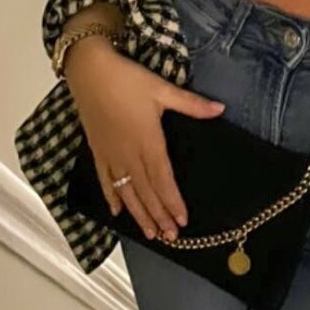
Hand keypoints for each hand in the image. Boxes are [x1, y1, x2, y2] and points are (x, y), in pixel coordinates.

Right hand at [67, 44, 224, 242]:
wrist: (90, 71)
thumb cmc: (127, 79)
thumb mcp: (162, 89)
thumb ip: (191, 104)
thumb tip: (220, 109)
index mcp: (148, 141)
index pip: (163, 179)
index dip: (172, 202)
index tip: (182, 220)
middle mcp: (129, 154)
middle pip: (146, 191)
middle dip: (159, 215)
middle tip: (170, 237)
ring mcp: (111, 154)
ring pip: (127, 191)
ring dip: (138, 214)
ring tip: (149, 233)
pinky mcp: (97, 150)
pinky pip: (104, 179)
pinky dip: (111, 196)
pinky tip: (116, 212)